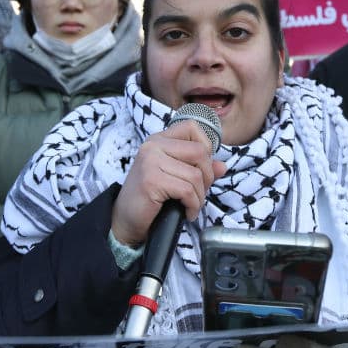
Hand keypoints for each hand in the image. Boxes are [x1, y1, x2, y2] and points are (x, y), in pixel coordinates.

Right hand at [110, 120, 225, 246]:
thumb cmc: (149, 198)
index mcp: (159, 140)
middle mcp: (153, 146)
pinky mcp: (152, 180)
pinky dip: (193, 206)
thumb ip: (198, 168)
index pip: (192, 127)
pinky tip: (186, 212)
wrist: (125, 220)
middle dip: (207, 176)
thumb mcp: (175, 177)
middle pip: (200, 152)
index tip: (202, 168)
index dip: (206, 147)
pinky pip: (187, 191)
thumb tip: (222, 166)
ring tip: (191, 205)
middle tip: (199, 192)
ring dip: (200, 196)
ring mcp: (151, 161)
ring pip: (195, 175)